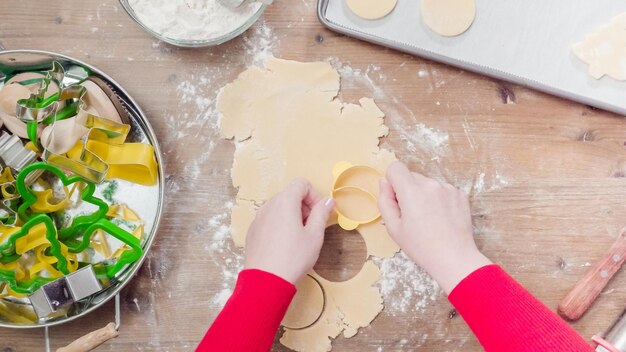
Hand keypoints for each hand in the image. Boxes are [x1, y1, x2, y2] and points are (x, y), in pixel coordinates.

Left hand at [244, 179, 334, 283]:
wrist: (266, 281)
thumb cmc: (294, 257)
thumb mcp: (315, 235)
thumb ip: (322, 213)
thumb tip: (328, 200)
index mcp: (284, 202)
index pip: (301, 183)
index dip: (314, 195)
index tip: (318, 214)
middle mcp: (268, 205)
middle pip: (289, 194)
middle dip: (304, 206)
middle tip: (311, 227)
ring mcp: (258, 218)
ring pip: (279, 207)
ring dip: (292, 215)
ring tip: (298, 238)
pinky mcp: (252, 231)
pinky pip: (269, 219)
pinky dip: (279, 224)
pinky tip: (283, 245)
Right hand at [377, 161, 491, 293]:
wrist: (454, 258)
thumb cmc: (421, 247)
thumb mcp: (393, 228)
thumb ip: (385, 201)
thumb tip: (384, 182)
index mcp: (412, 191)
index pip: (395, 167)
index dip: (392, 182)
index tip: (397, 199)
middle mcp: (431, 184)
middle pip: (411, 176)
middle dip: (408, 190)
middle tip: (412, 215)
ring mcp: (448, 188)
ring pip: (427, 183)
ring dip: (424, 195)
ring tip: (429, 219)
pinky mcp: (460, 194)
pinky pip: (442, 190)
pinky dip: (439, 199)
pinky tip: (441, 218)